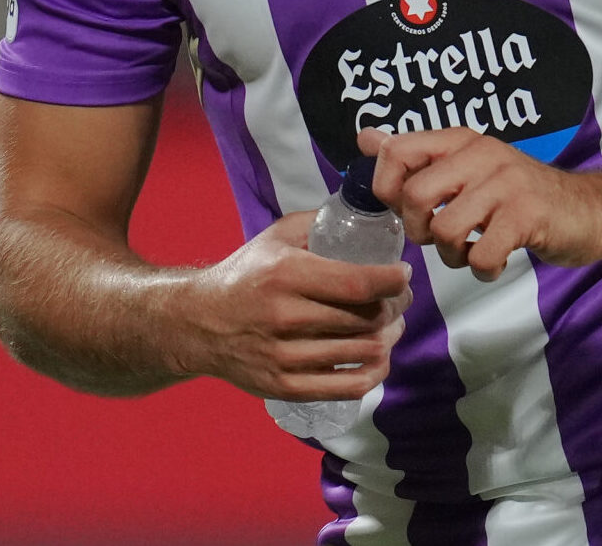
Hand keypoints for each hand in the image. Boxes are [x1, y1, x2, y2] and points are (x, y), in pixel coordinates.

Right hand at [178, 209, 409, 400]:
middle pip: (366, 318)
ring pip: (363, 352)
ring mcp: (285, 357)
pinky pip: (347, 387)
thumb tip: (365, 214)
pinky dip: (374, 373)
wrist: (198, 323)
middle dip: (396, 307)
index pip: (358, 283)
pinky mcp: (285, 386)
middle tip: (400, 298)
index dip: (392, 281)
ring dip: (389, 338)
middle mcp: (286, 317)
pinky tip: (378, 358)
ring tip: (391, 325)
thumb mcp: (276, 237)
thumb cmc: (245, 275)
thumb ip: (319, 223)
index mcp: (286, 275)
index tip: (403, 274)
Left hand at [358, 127, 601, 280]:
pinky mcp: (527, 216)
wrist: (588, 210)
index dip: (387, 189)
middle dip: (418, 229)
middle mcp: (482, 154)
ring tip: (470, 251)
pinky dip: (483, 269)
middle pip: (415, 196)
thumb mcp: (470, 167)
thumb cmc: (522, 196)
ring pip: (445, 229)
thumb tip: (366, 138)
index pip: (397, 151)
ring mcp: (506, 184)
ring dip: (451, 255)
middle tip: (440, 236)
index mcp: (461, 141)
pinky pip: (481, 255)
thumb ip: (419, 156)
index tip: (406, 209)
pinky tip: (494, 261)